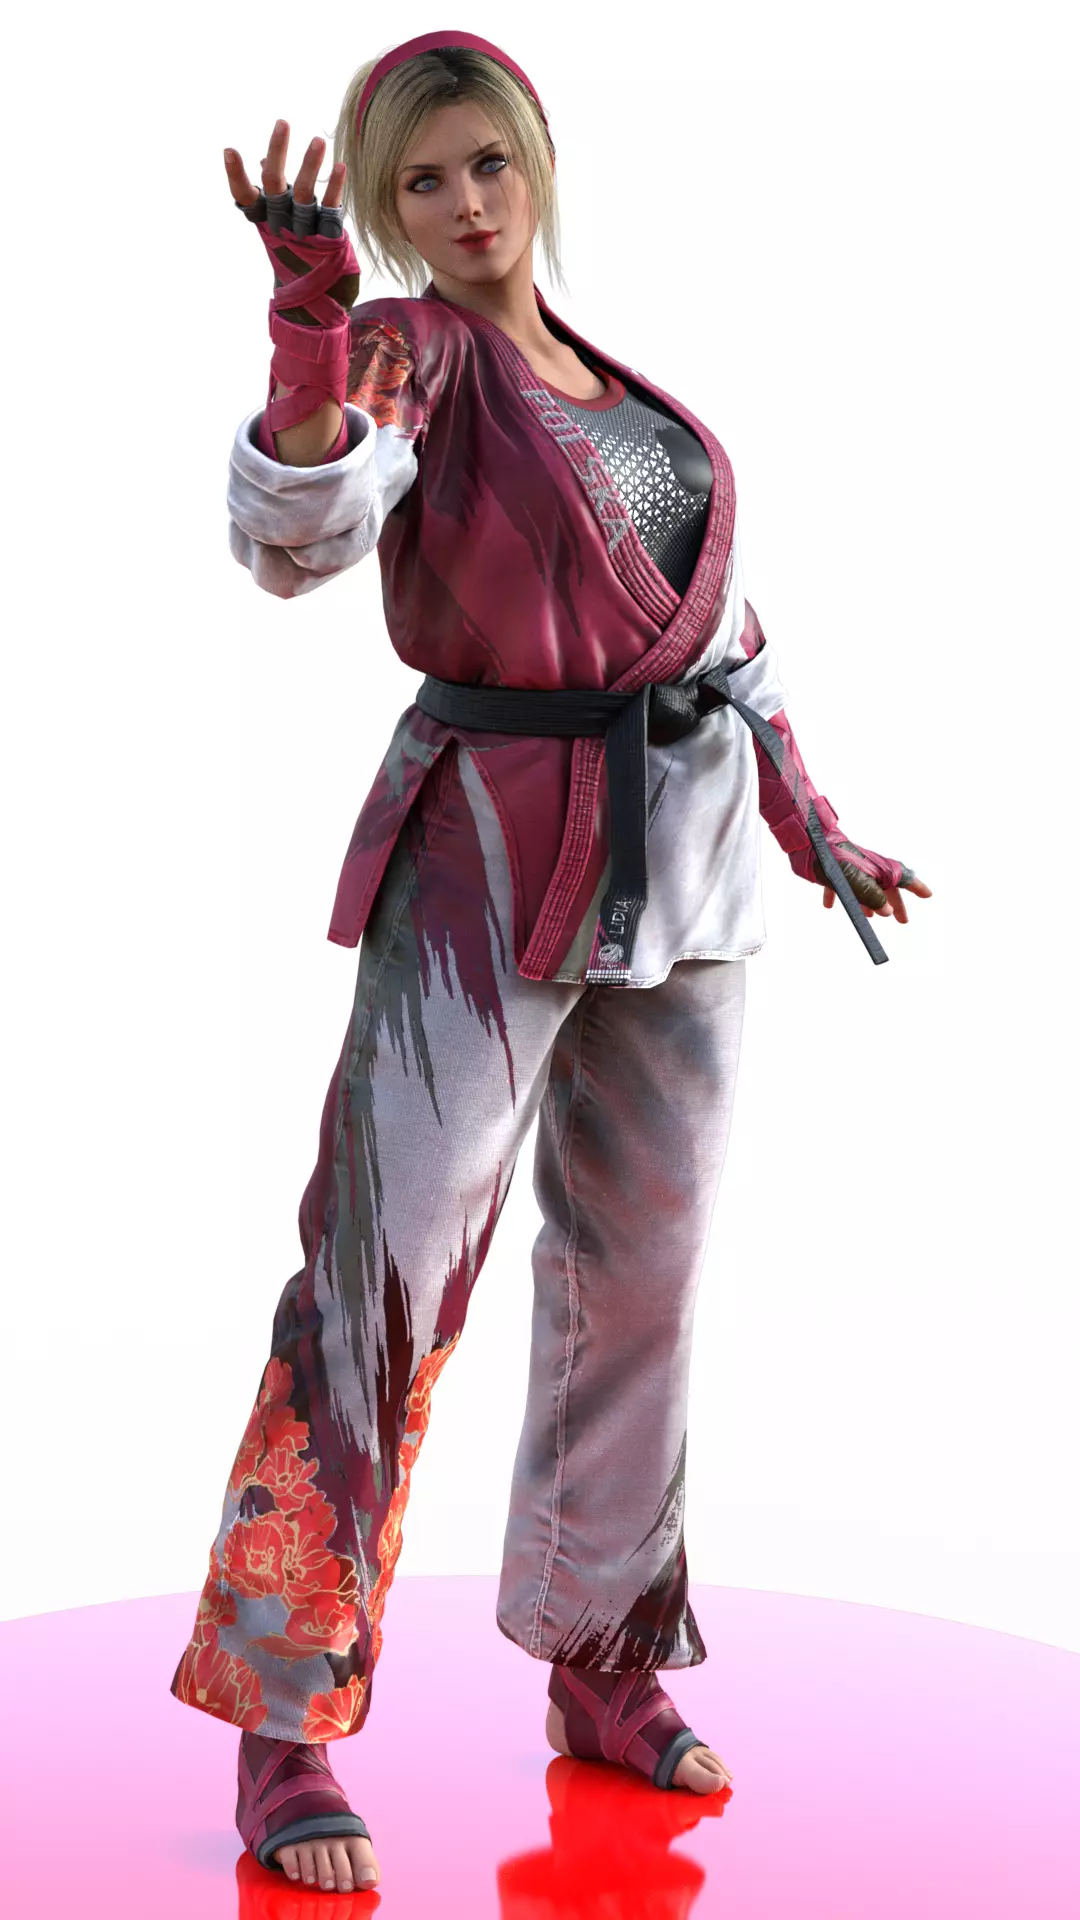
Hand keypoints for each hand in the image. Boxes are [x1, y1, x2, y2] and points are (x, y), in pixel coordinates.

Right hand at [223, 119, 358, 322]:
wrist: (314, 306)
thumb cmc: (296, 259)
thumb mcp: (278, 226)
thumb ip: (272, 195)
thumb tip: (263, 159)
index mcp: (264, 221)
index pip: (244, 196)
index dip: (236, 175)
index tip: (229, 151)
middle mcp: (280, 224)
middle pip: (275, 184)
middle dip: (278, 152)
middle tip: (283, 122)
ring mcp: (304, 231)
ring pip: (304, 194)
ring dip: (310, 165)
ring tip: (319, 141)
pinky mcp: (327, 236)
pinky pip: (331, 207)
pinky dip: (335, 187)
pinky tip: (341, 166)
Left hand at [819, 860, 932, 921]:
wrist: (808, 842)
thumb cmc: (833, 860)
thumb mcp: (855, 881)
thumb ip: (872, 896)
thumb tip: (887, 912)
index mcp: (877, 869)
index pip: (902, 878)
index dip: (916, 887)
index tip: (928, 896)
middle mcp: (867, 868)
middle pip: (885, 888)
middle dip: (894, 904)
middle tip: (903, 921)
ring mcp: (851, 868)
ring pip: (865, 888)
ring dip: (869, 903)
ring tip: (870, 917)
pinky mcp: (833, 870)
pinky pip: (837, 885)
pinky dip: (835, 895)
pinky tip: (828, 906)